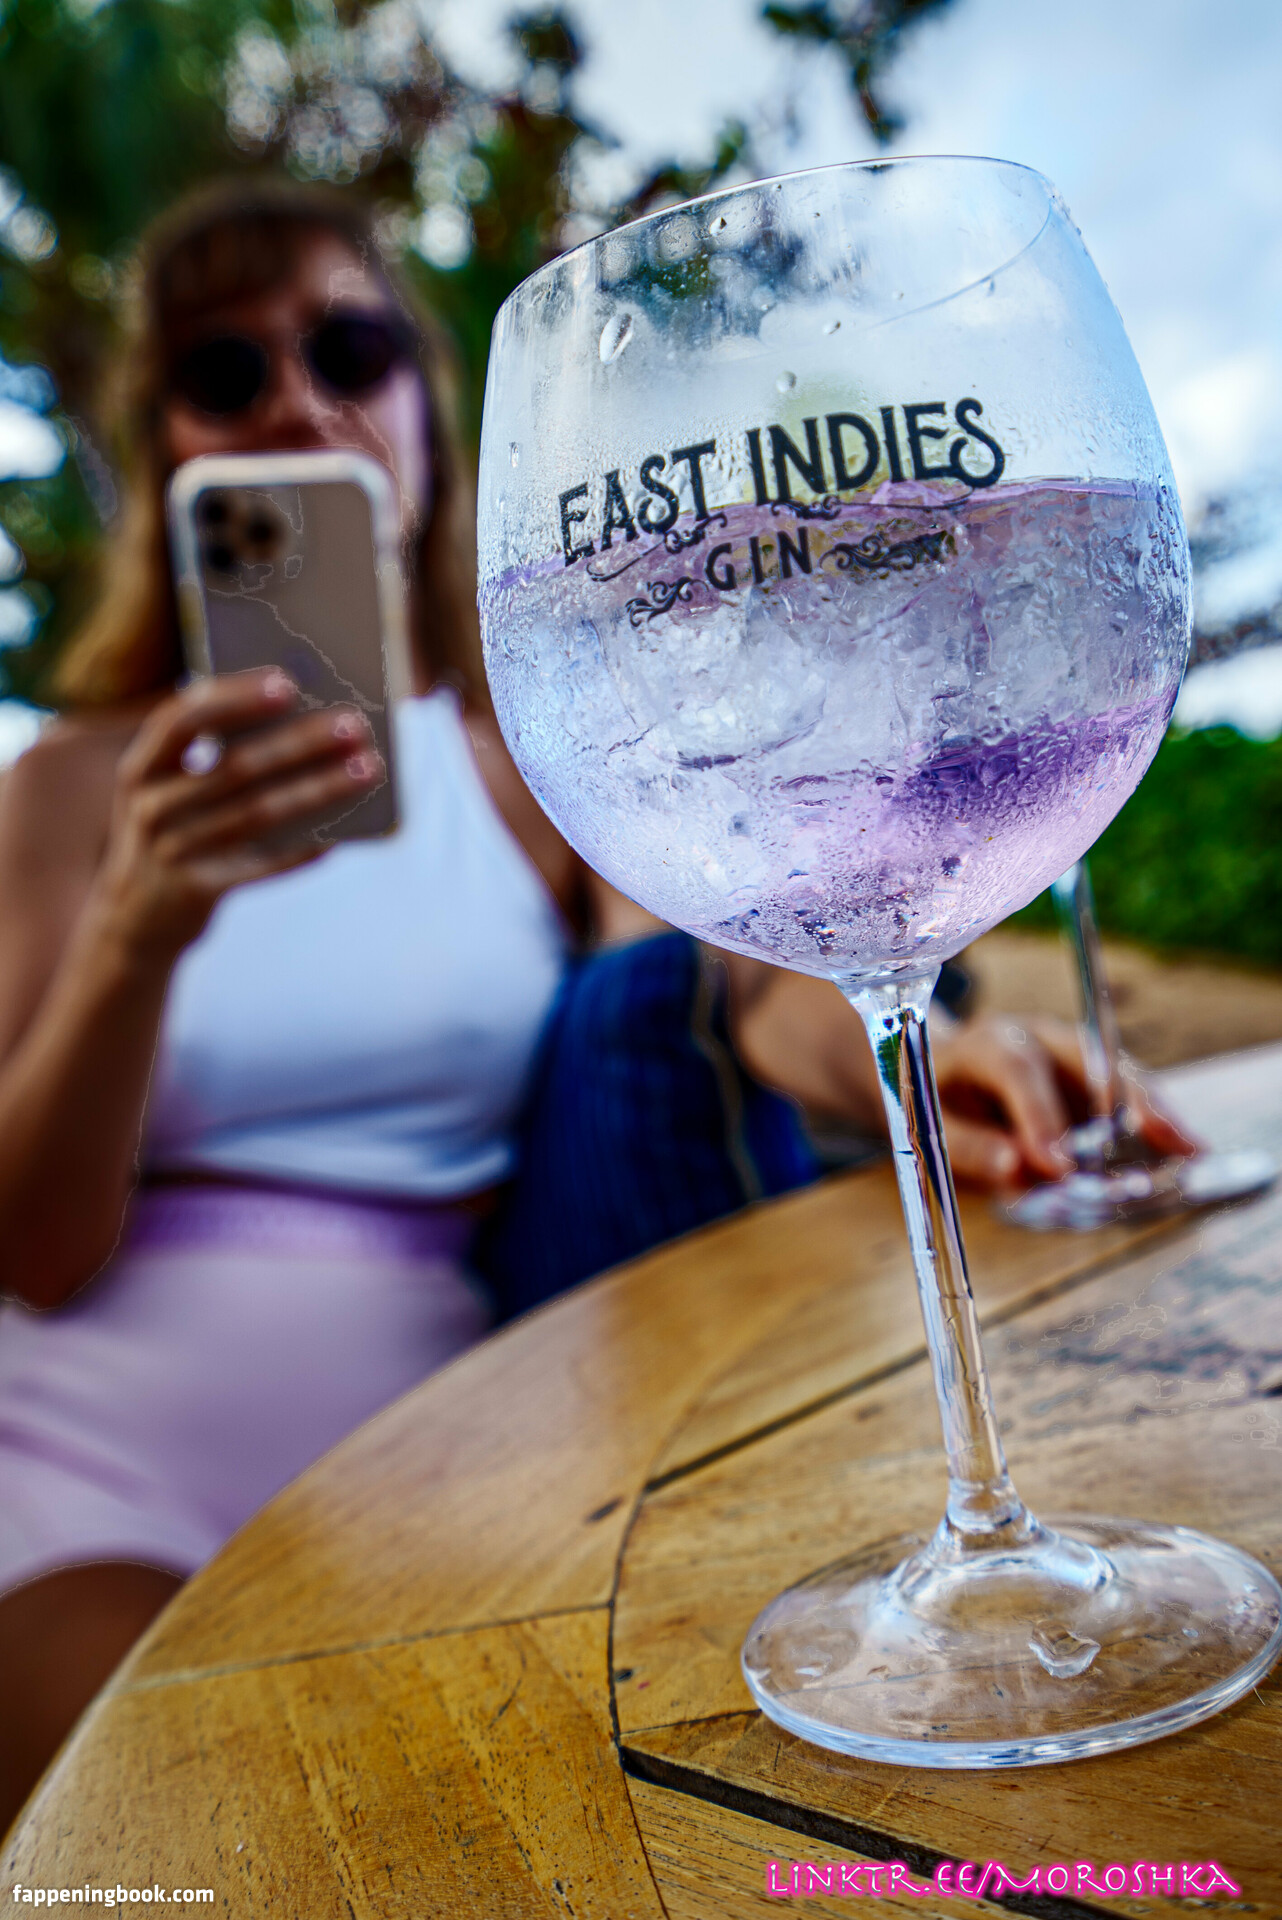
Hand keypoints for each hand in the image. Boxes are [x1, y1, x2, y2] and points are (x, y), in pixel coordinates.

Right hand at [92, 670, 382, 962]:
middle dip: (300, 742)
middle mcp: (150, 807)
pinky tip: (344, 830)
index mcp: (141, 767)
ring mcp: (172, 852)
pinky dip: (306, 844)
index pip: (183, 719)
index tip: (287, 682)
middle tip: (353, 723)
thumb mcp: (170, 790)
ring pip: (260, 813)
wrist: (136, 920)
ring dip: (320, 788)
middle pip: (235, 767)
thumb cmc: (173, 831)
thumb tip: (302, 717)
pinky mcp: (199, 892)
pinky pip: (265, 863)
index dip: (234, 699)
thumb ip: (213, 754)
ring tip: (367, 768)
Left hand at [931, 1013, 1199, 1190]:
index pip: (1018, 1069)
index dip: (1041, 1116)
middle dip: (1130, 1099)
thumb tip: (1015, 1170)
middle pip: (1091, 1055)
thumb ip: (967, 1145)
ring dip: (1156, 1111)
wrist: (933, 1073)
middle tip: (1167, 1142)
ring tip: (1193, 1151)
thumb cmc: (932, 1098)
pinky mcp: (1088, 1073)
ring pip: (1118, 1072)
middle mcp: (1036, 1036)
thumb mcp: (929, 1122)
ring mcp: (1068, 1051)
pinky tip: (1182, 1150)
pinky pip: (1126, 1094)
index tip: (1059, 1167)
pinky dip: (1153, 1121)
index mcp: (987, 1041)